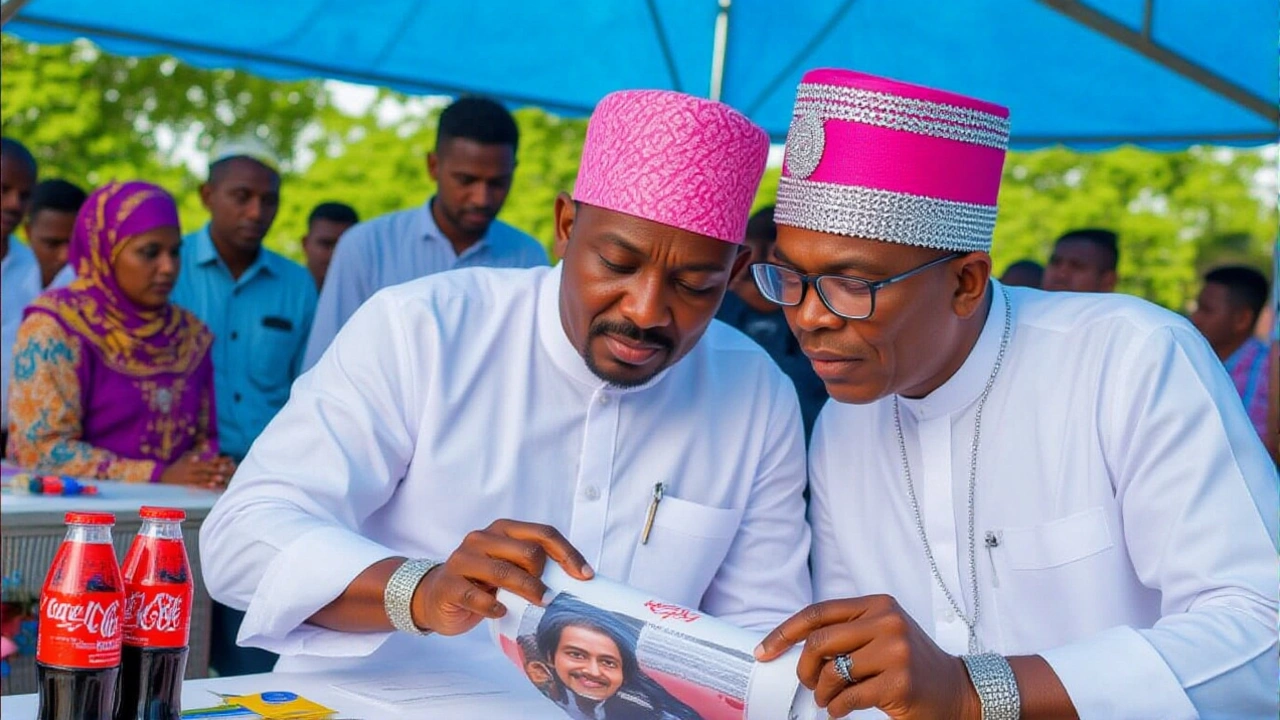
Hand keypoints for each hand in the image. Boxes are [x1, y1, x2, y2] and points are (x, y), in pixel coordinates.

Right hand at [159, 451, 231, 488]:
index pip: (210, 460)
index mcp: (193, 461)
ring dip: (213, 477)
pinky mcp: (187, 486)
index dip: (220, 460)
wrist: (161, 476)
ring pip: (203, 477)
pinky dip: (205, 485)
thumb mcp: (185, 456)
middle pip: (208, 468)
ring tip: (222, 478)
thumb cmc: (176, 466)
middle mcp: (192, 469)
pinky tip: (212, 486)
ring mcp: (189, 477)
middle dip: (219, 468)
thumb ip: (196, 451)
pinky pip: (197, 486)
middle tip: (230, 469)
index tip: (230, 459)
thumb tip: (206, 445)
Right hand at [410, 519, 592, 635]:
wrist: (435, 596)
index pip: (543, 533)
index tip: (586, 575)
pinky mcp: (449, 584)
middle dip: (544, 575)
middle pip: (527, 551)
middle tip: (548, 596)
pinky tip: (501, 612)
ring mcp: (463, 560)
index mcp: (503, 529)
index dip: (568, 554)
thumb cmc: (482, 582)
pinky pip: (476, 595)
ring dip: (527, 590)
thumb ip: (532, 566)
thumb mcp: (508, 567)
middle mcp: (482, 539)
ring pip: (504, 571)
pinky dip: (493, 606)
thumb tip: (577, 579)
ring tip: (539, 604)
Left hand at [755, 595, 980, 719]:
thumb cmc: (909, 663)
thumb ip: (846, 631)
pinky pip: (849, 697)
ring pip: (833, 672)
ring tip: (829, 700)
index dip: (784, 632)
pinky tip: (840, 709)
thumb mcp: (881, 633)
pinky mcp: (900, 681)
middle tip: (809, 684)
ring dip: (822, 693)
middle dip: (804, 668)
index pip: (818, 612)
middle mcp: (887, 622)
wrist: (956, 689)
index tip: (764, 651)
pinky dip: (836, 708)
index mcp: (877, 604)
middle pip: (819, 641)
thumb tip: (794, 644)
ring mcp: (896, 651)